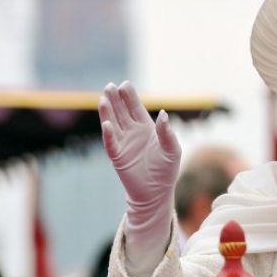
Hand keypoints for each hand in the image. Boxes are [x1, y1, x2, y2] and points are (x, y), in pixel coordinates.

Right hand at [99, 81, 180, 205]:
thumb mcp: (172, 150)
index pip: (136, 108)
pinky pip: (111, 143)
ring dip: (108, 112)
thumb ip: (167, 133)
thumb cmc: (167, 170)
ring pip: (113, 124)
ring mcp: (123, 144)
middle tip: (109, 86)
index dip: (130, 97)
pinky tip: (106, 123)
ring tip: (103, 99)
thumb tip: (163, 114)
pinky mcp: (117, 157)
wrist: (156, 192)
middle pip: (122, 112)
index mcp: (147, 128)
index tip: (125, 84)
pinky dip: (108, 134)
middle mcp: (132, 133)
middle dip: (116, 99)